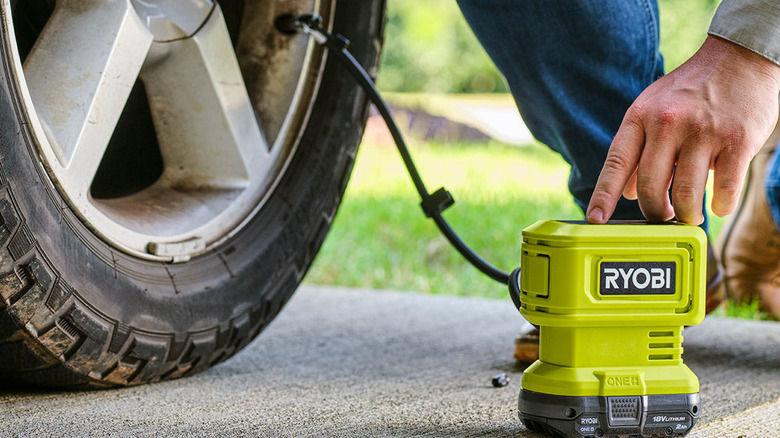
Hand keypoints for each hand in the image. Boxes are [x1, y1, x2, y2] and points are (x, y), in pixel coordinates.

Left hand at [586, 36, 779, 224]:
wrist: (740, 57)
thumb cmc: (690, 91)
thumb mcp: (652, 111)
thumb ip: (638, 151)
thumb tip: (626, 193)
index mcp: (640, 117)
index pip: (615, 164)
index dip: (603, 196)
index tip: (595, 220)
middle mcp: (667, 123)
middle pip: (650, 187)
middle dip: (655, 213)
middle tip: (662, 218)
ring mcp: (703, 132)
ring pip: (687, 195)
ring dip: (687, 215)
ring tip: (691, 215)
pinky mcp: (738, 140)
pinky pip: (725, 190)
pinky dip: (721, 206)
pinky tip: (720, 205)